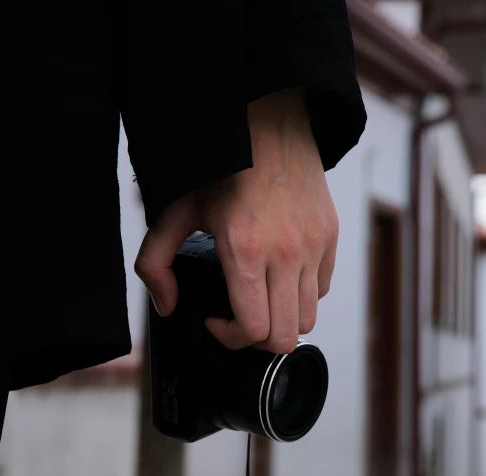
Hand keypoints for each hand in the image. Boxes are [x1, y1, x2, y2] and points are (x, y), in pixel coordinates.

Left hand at [135, 88, 338, 353]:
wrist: (269, 125)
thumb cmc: (221, 169)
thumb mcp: (175, 212)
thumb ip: (155, 264)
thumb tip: (166, 305)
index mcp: (245, 250)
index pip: (254, 329)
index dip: (231, 339)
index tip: (215, 321)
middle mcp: (287, 253)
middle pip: (286, 336)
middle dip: (256, 339)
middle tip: (237, 317)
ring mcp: (314, 246)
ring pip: (308, 318)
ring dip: (281, 319)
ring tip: (260, 298)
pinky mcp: (330, 237)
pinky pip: (323, 288)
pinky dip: (302, 295)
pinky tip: (279, 275)